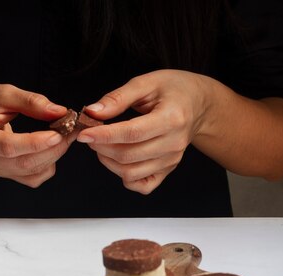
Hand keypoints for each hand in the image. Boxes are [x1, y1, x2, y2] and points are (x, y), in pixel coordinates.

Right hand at [0, 83, 69, 186]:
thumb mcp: (0, 93)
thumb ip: (30, 102)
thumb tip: (58, 112)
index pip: (8, 146)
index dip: (35, 143)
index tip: (58, 133)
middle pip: (22, 163)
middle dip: (52, 149)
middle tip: (70, 132)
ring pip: (29, 173)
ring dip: (52, 157)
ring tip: (64, 137)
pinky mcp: (1, 174)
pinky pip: (30, 178)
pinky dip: (46, 166)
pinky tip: (50, 150)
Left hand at [77, 70, 208, 193]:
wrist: (198, 105)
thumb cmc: (174, 90)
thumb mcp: (147, 82)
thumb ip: (118, 98)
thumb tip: (93, 112)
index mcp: (172, 118)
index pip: (131, 133)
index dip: (104, 136)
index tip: (84, 133)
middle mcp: (173, 144)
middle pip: (128, 156)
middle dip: (102, 148)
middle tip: (91, 135)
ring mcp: (171, 161)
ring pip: (130, 174)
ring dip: (109, 162)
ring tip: (102, 146)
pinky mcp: (167, 171)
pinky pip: (142, 186)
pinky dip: (125, 178)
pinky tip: (119, 161)